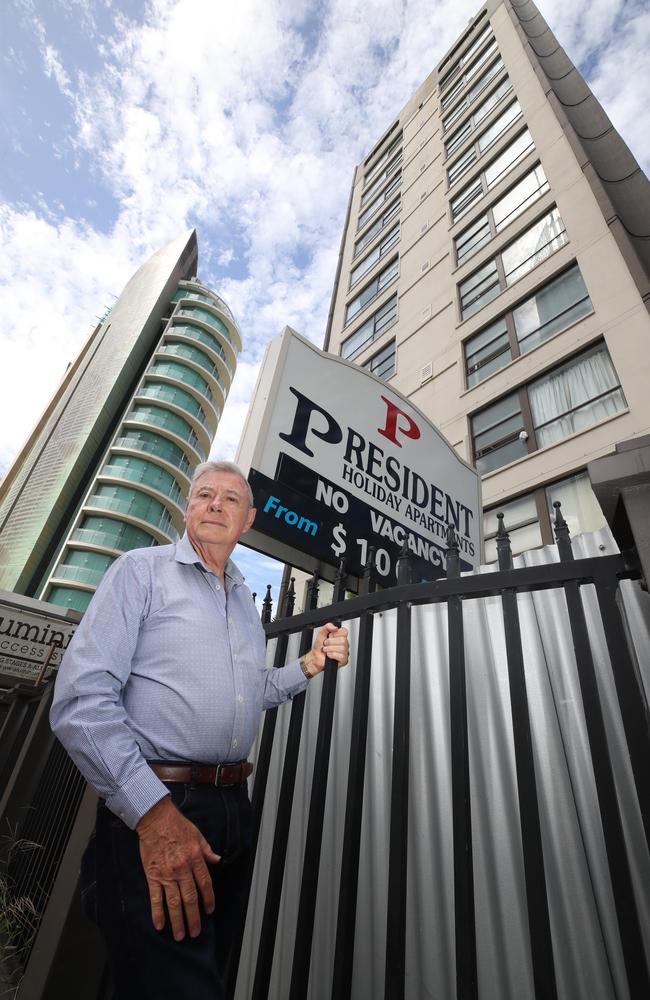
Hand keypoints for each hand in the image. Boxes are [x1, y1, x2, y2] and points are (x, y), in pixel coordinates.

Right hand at [135, 795, 220, 940]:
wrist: (156, 819)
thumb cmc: (177, 825)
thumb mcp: (198, 835)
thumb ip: (207, 850)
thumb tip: (217, 859)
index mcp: (195, 859)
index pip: (205, 884)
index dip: (209, 899)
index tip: (209, 911)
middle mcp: (182, 869)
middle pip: (190, 898)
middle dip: (193, 918)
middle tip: (195, 932)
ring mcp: (167, 874)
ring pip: (174, 903)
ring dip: (178, 921)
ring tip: (180, 935)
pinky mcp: (153, 875)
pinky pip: (155, 898)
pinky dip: (157, 913)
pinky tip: (160, 925)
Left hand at [302, 623, 348, 676]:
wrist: (315, 657)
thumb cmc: (319, 647)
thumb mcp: (321, 633)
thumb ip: (327, 627)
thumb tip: (335, 627)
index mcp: (340, 636)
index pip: (344, 631)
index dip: (336, 633)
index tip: (330, 636)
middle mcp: (344, 644)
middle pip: (343, 640)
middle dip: (331, 642)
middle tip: (326, 644)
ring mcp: (344, 652)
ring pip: (342, 648)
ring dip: (330, 649)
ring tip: (326, 650)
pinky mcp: (344, 660)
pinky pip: (341, 656)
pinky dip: (332, 655)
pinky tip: (329, 655)